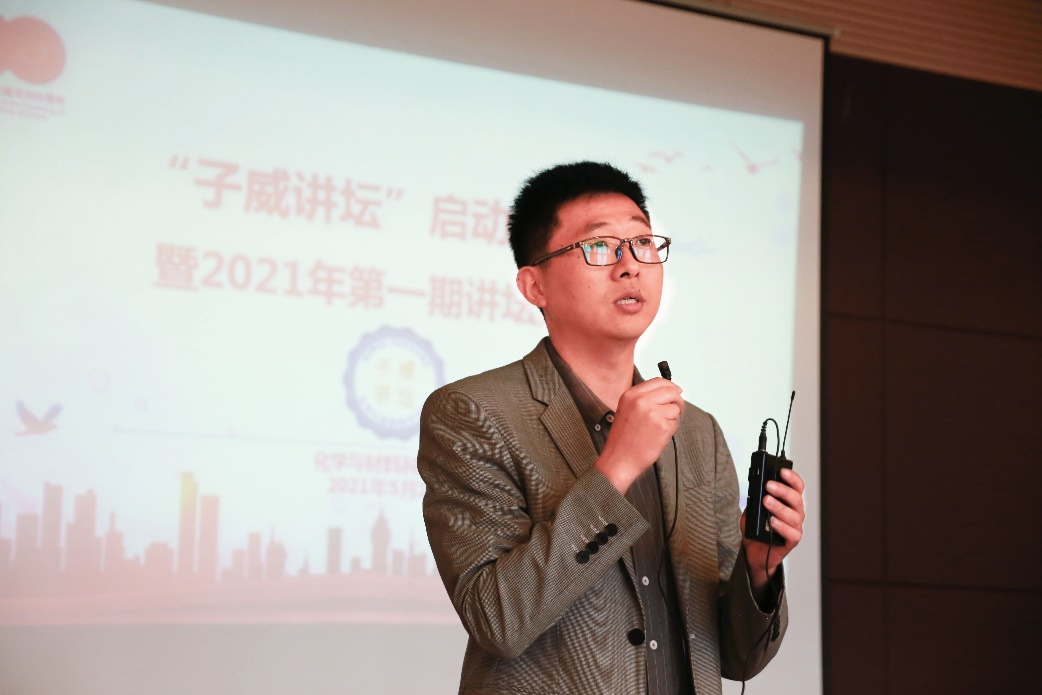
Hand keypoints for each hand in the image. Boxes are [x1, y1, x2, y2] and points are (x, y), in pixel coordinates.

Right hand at [595, 377, 683, 493]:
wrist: (618, 460)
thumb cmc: (623, 439)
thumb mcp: (627, 410)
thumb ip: (645, 399)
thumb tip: (672, 391)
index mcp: (630, 395)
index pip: (658, 381)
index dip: (670, 386)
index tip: (676, 392)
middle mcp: (641, 401)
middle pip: (671, 392)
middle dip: (677, 401)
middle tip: (676, 410)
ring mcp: (652, 413)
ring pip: (675, 409)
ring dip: (672, 418)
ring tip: (657, 429)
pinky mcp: (662, 427)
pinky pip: (675, 423)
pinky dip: (670, 431)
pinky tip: (657, 437)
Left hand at [741, 467, 805, 596]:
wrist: (754, 551)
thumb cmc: (756, 528)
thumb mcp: (753, 509)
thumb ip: (755, 499)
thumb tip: (754, 488)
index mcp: (789, 502)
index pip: (796, 487)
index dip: (792, 478)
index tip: (782, 471)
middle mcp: (795, 513)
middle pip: (795, 498)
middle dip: (782, 490)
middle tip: (768, 485)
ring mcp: (795, 527)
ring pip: (793, 515)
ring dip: (779, 506)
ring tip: (766, 501)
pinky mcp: (792, 541)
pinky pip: (792, 533)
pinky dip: (782, 526)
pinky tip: (772, 521)